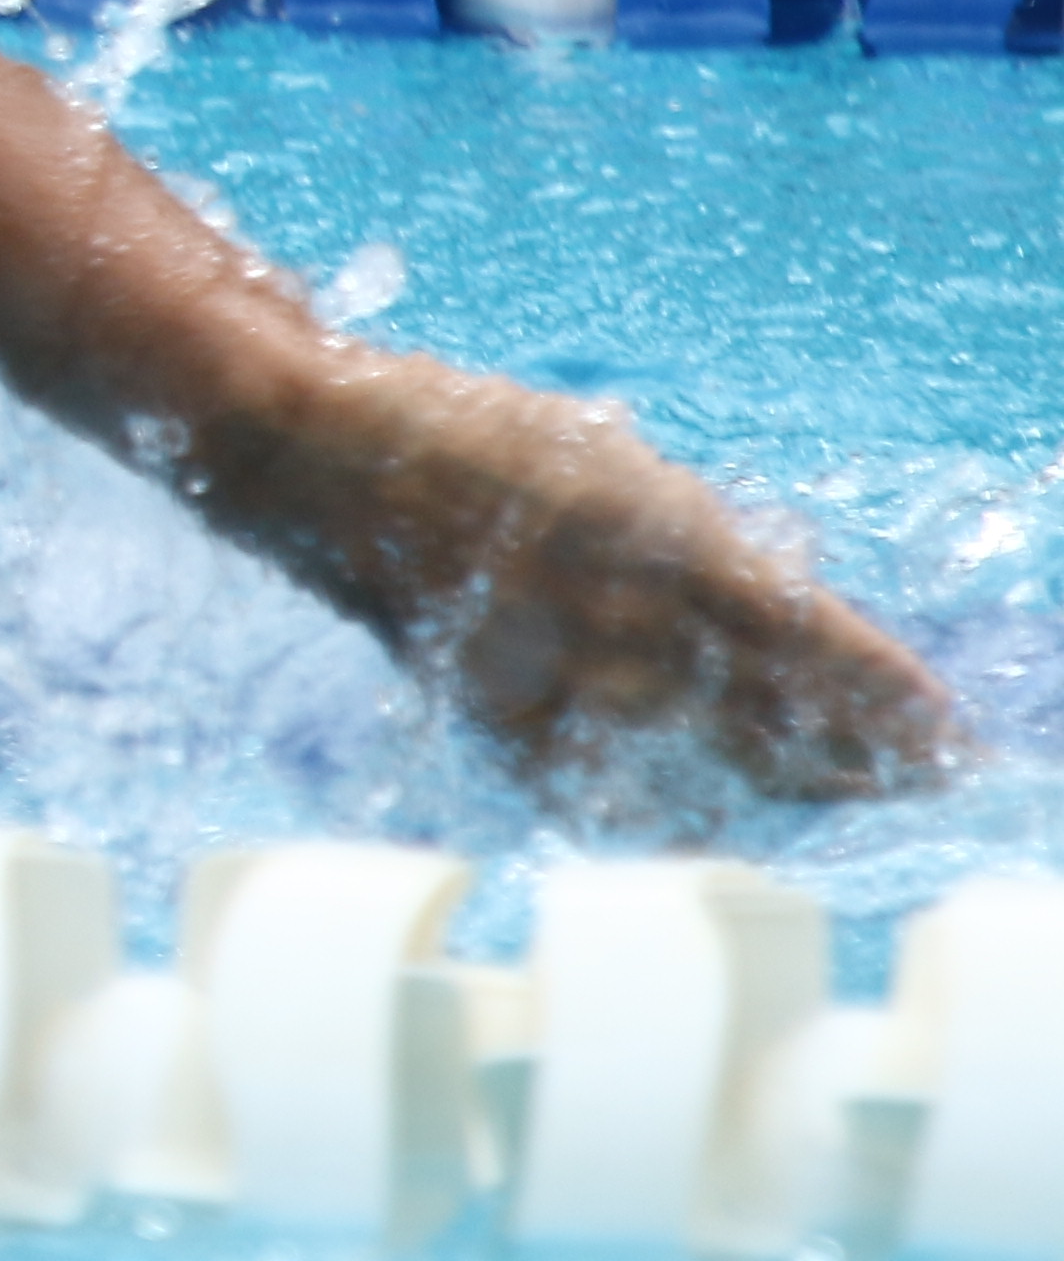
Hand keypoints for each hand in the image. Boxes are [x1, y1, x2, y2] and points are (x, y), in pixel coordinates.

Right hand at [204, 340, 962, 804]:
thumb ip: (685, 531)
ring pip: (702, 752)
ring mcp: (561, 671)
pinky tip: (710, 826)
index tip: (939, 723)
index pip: (808, 638)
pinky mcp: (499, 707)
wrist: (321, 458)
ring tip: (849, 800)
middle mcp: (625, 618)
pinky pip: (602, 778)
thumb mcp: (603, 457)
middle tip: (922, 780)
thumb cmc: (463, 433)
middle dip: (855, 749)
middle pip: (773, 710)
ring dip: (786, 779)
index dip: (882, 689)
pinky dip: (663, 803)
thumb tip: (761, 593)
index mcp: (665, 541)